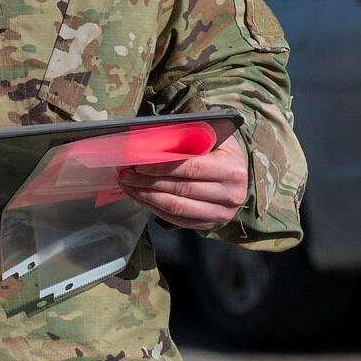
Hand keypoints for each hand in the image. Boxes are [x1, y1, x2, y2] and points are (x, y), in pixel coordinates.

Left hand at [117, 137, 249, 230]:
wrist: (235, 173)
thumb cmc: (217, 150)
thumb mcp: (209, 137)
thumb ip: (185, 136)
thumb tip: (147, 139)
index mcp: (232, 169)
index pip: (191, 168)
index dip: (162, 167)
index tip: (138, 163)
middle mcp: (231, 194)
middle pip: (181, 189)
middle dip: (147, 181)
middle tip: (125, 174)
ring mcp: (221, 212)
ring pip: (176, 207)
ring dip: (146, 195)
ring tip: (127, 185)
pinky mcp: (209, 224)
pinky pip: (176, 219)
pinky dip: (153, 207)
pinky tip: (138, 195)